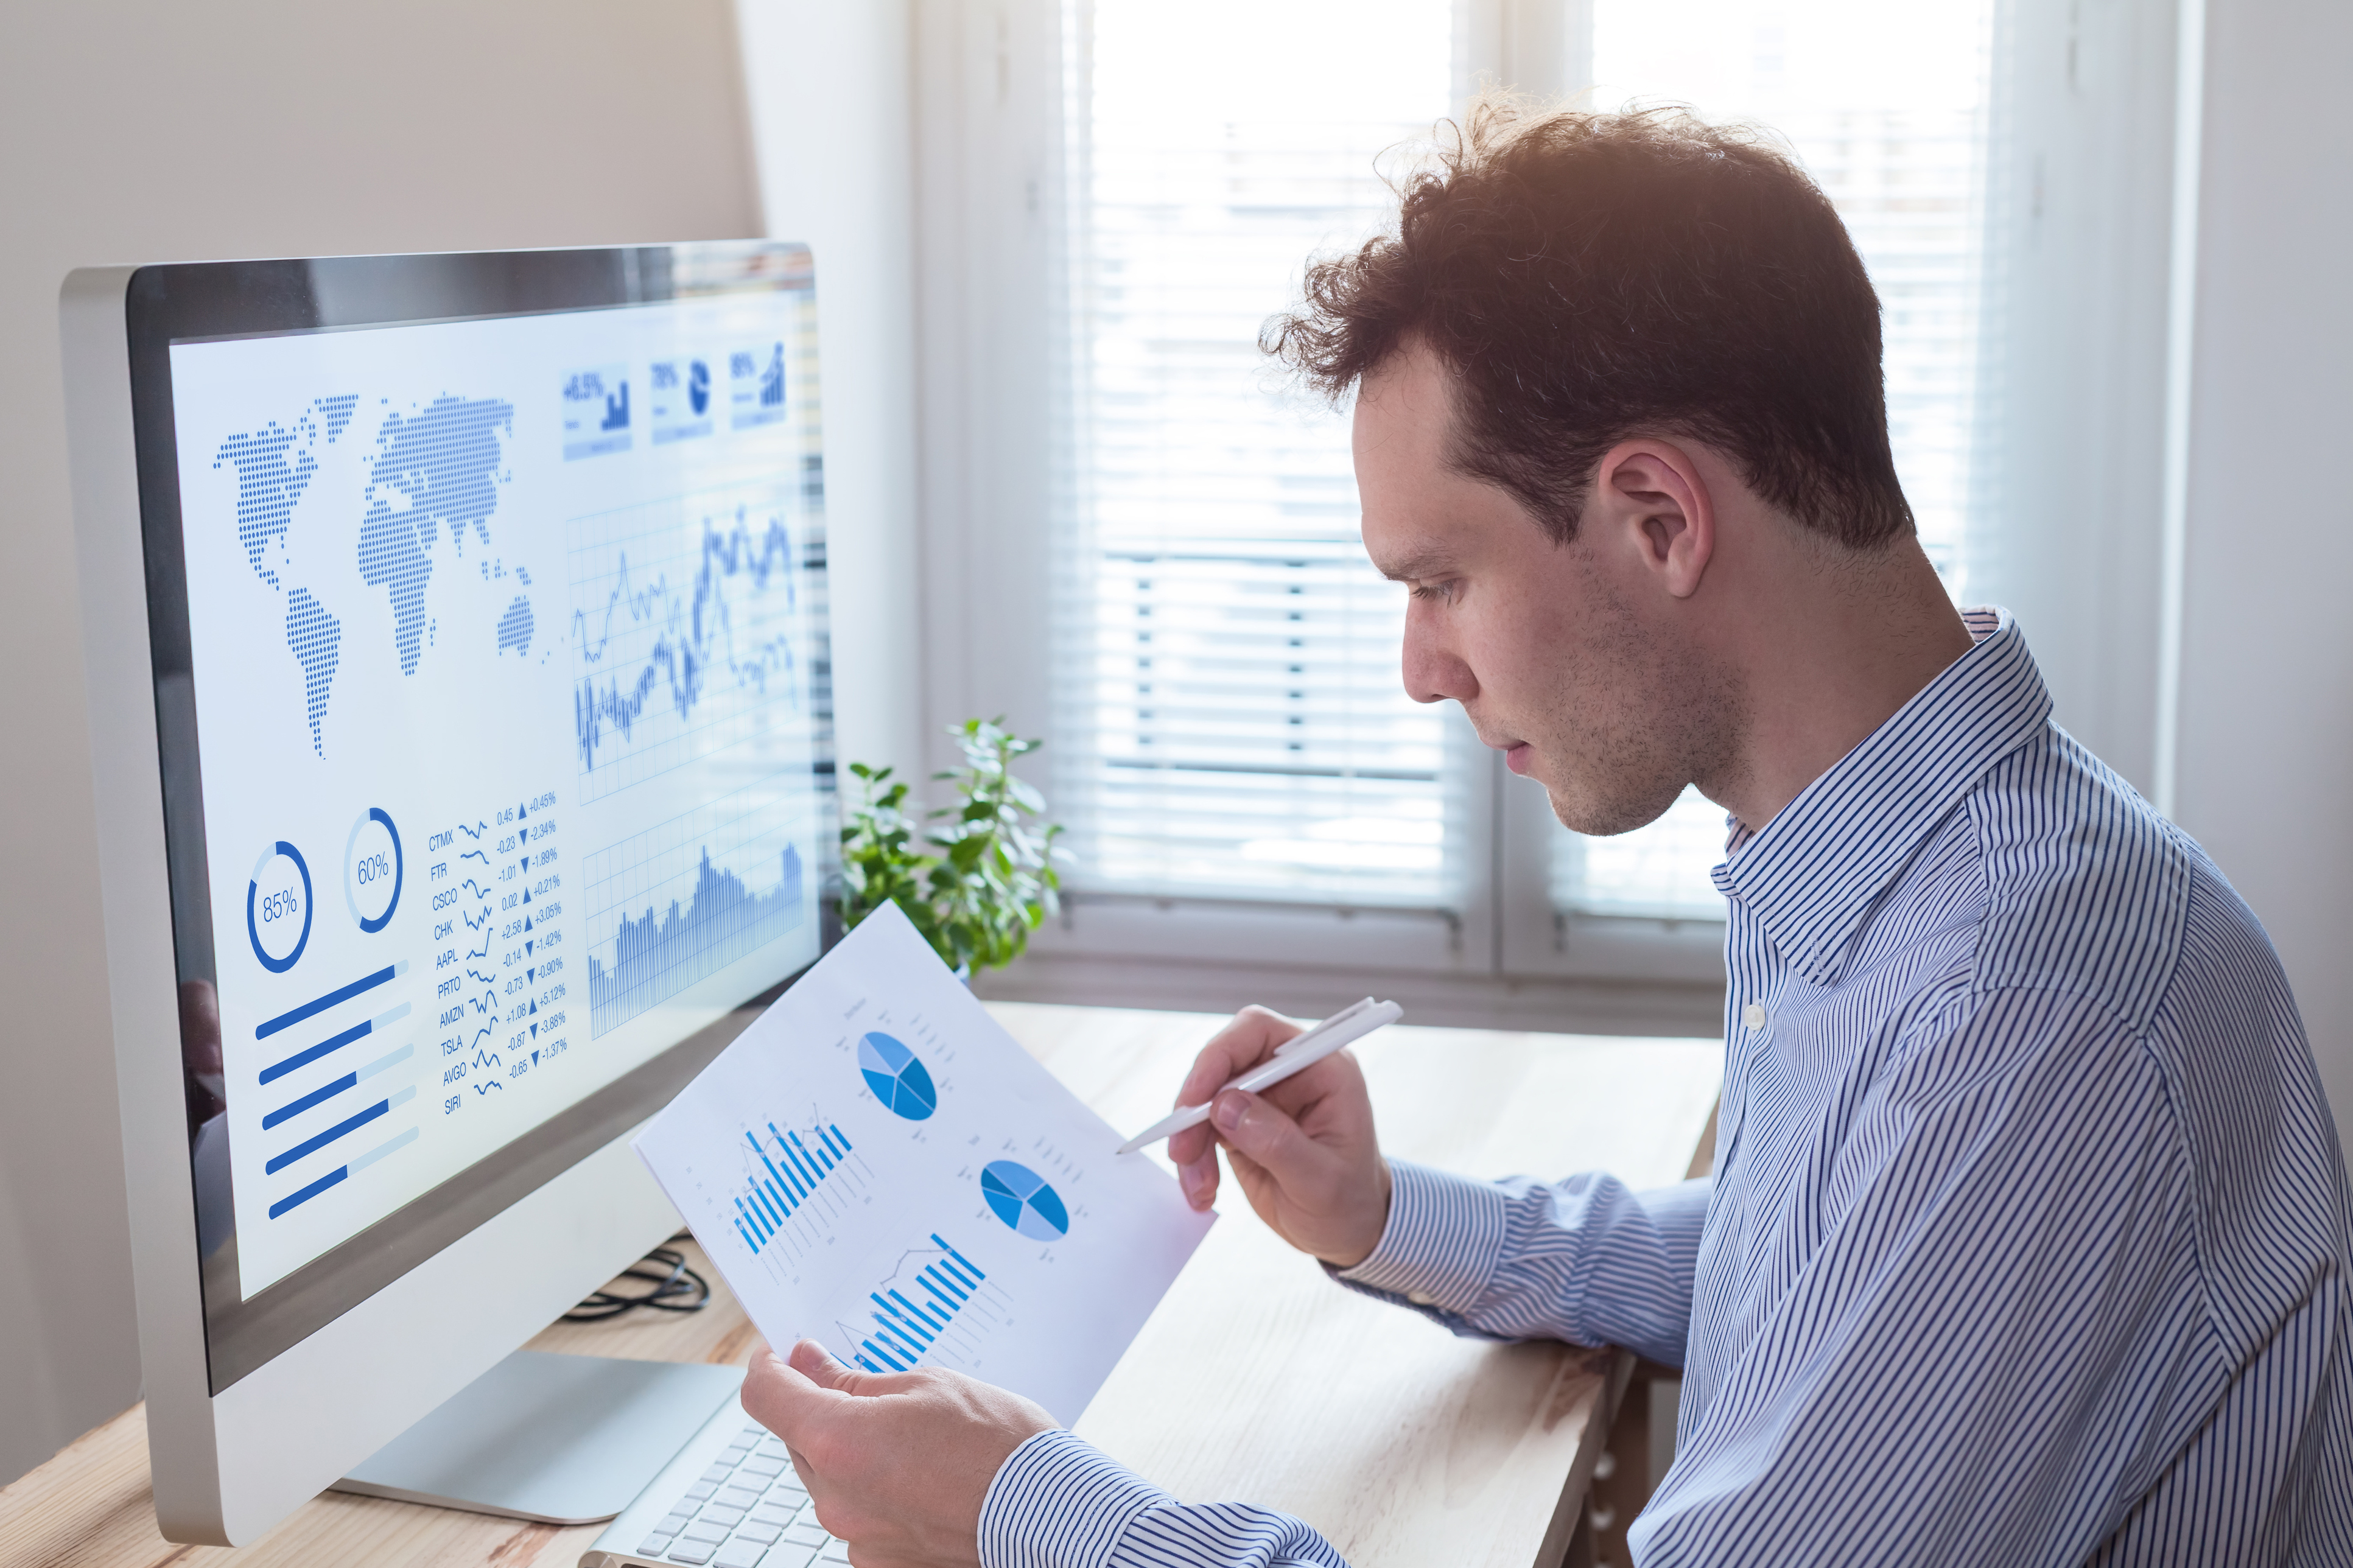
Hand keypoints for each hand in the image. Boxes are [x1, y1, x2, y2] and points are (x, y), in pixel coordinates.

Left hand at [740, 1339, 1055, 1567]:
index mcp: (838, 1440)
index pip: (765, 1396)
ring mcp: (855, 1537)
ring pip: (831, 1479)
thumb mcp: (925, 1386)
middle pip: (799, 1439)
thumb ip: (853, 1381)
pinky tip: (923, 1480)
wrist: (1049, 1514)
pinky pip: (859, 1515)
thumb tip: (808, 1364)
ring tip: (917, 1443)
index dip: (769, 1367)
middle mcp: (834, 1498)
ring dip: (854, 1455)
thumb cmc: (998, 1445)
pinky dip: (877, 1493)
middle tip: (873, 1392)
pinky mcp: (878, 1563)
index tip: (783, 1355)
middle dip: (823, 1411)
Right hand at [1166, 1004, 1391, 1267]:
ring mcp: (1265, 1096)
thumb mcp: (1321, 1181)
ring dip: (1191, 1139)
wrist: (1349, 1230)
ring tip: (1199, 1186)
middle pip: (1223, 1061)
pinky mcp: (1242, 1121)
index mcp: (1323, 1068)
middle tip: (1183, 1151)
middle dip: (1196, 1106)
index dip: (1221, 1054)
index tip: (1196, 1098)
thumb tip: (1225, 1106)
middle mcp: (1291, 1073)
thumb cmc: (1349, 1202)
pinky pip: (1202, 1126)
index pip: (1261, 1031)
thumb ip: (1276, 1141)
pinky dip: (1194, 1157)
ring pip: (1206, 1097)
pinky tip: (1202, 1189)